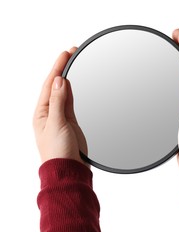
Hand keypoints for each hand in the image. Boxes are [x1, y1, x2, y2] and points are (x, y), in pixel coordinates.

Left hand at [33, 48, 87, 165]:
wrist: (69, 170)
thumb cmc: (58, 152)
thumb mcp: (57, 124)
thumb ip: (58, 102)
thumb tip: (59, 81)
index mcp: (42, 113)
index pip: (49, 85)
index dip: (57, 68)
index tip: (66, 54)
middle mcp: (50, 113)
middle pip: (56, 86)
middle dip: (62, 69)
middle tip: (71, 53)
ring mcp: (61, 117)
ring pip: (64, 93)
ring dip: (68, 78)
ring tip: (72, 64)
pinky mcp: (71, 122)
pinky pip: (71, 102)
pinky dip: (73, 91)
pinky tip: (75, 84)